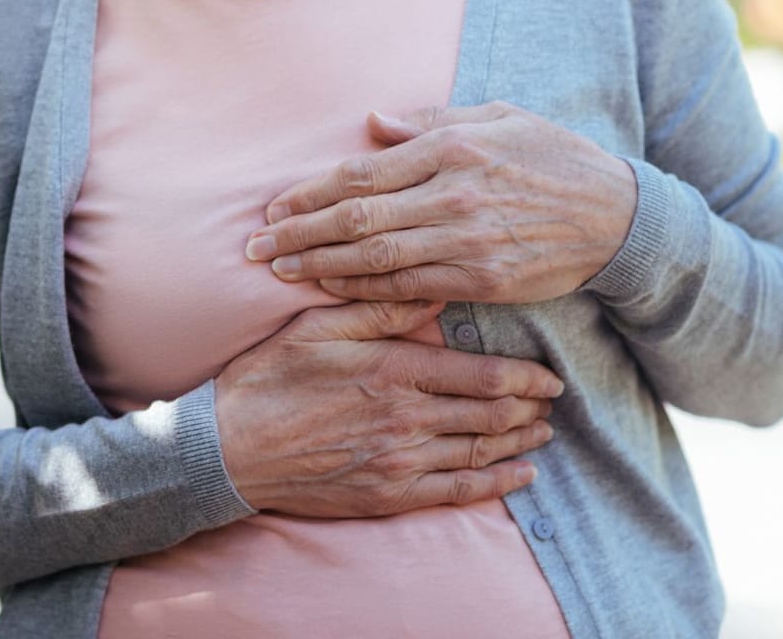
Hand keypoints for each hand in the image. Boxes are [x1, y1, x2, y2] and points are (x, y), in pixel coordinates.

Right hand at [213, 298, 561, 516]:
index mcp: (394, 370)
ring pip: (482, 452)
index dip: (526, 377)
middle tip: (552, 400)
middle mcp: (407, 419)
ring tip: (542, 431)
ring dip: (521, 442)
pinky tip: (520, 475)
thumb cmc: (270, 378)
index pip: (483, 375)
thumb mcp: (319, 326)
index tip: (549, 374)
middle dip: (531, 408)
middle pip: (493, 415)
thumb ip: (381, 307)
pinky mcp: (389, 495)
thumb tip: (434, 287)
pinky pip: (459, 492)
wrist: (230, 448)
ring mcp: (400, 462)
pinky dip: (498, 484)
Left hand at [245, 102, 638, 304]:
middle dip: (299, 233)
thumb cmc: (552, 158)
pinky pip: (410, 289)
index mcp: (452, 148)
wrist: (615, 216)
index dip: (311, 192)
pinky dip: (367, 292)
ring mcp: (467, 240)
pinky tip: (334, 292)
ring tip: (282, 272)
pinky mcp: (482, 279)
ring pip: (376, 259)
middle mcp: (453, 194)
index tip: (275, 206)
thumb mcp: (498, 118)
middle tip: (256, 247)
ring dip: (322, 267)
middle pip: (357, 218)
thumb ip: (431, 121)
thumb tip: (372, 121)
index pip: (362, 173)